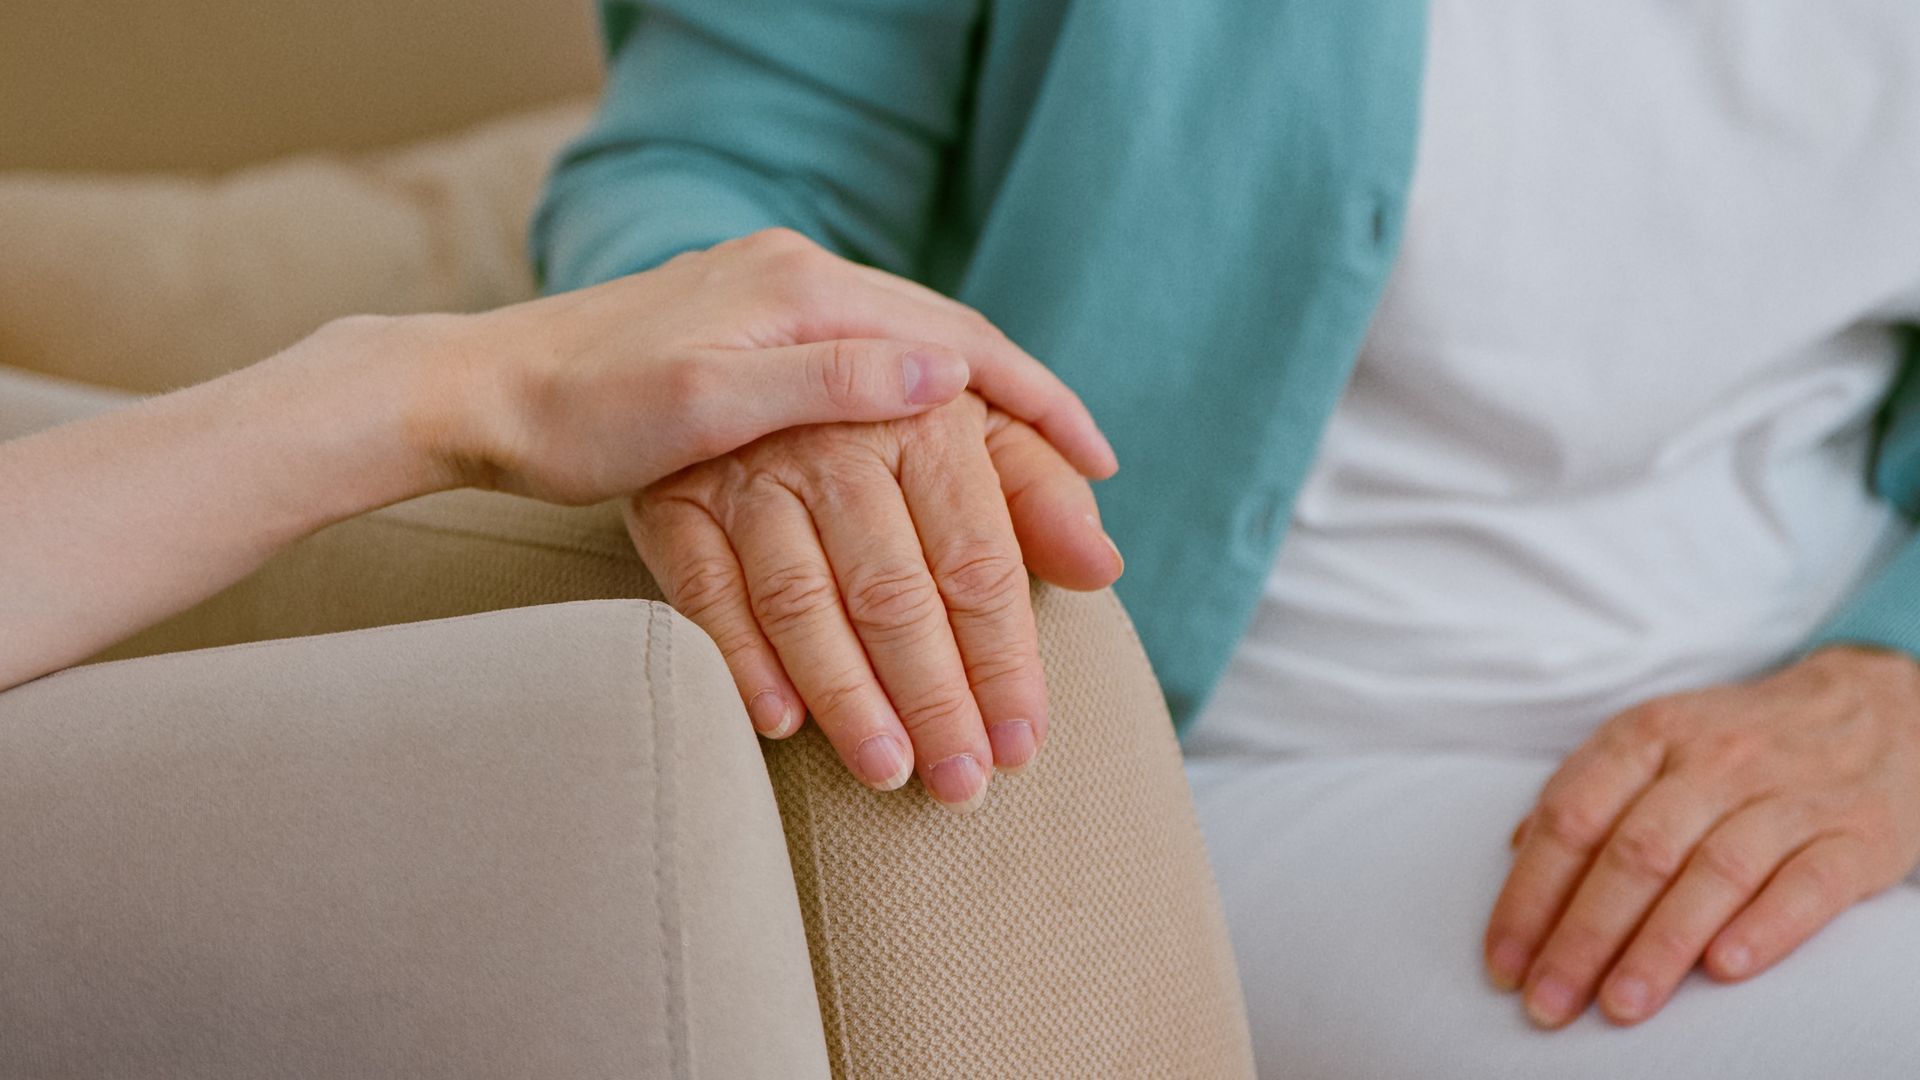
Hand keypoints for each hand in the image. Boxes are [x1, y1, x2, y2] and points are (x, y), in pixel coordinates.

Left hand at [417, 227, 1116, 503]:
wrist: (478, 391)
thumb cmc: (580, 413)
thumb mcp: (706, 404)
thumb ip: (827, 382)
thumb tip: (947, 375)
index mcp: (800, 288)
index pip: (953, 338)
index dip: (1033, 400)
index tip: (1095, 459)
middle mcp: (795, 277)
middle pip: (945, 334)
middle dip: (1021, 403)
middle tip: (1088, 472)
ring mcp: (769, 298)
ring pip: (907, 346)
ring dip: (974, 403)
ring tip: (1030, 464)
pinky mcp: (743, 328)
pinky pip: (863, 357)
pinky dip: (915, 399)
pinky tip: (930, 437)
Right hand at [632, 390, 1122, 810]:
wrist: (759, 357)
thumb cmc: (895, 418)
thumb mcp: (980, 433)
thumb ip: (1042, 498)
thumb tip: (1102, 568)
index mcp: (928, 420)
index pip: (977, 562)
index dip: (1003, 662)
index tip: (1021, 743)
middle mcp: (836, 440)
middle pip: (894, 591)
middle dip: (933, 699)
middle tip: (960, 785)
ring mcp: (750, 471)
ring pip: (802, 599)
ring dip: (846, 696)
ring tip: (888, 771)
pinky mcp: (676, 500)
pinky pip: (706, 590)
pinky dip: (742, 660)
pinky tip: (782, 725)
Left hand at [1485, 645, 1919, 1027]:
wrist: (1876, 708)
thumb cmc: (1738, 740)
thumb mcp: (1655, 737)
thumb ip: (1586, 789)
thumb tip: (1514, 848)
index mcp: (1648, 735)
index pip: (1572, 818)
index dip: (1530, 895)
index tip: (1503, 962)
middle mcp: (1713, 761)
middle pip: (1634, 854)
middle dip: (1583, 936)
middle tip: (1550, 1000)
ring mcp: (1788, 796)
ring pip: (1713, 873)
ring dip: (1660, 947)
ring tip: (1620, 1004)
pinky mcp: (1856, 835)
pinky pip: (1808, 885)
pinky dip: (1764, 927)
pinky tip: (1722, 969)